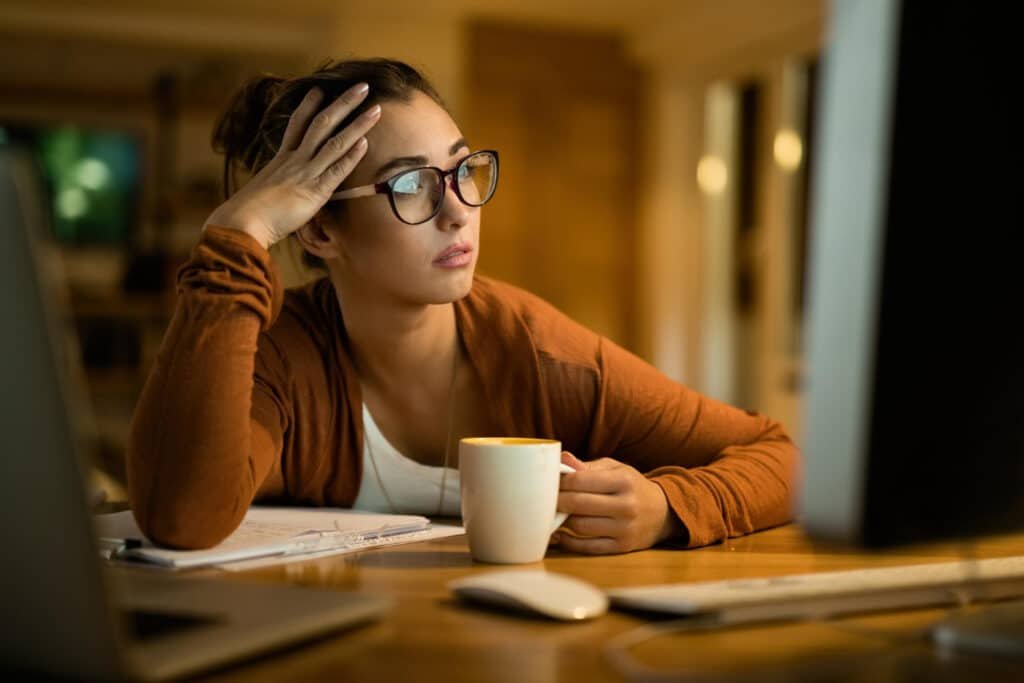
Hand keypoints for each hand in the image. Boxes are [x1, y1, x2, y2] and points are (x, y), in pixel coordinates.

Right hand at [205, 83, 380, 248]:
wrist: (242, 222)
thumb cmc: (247, 215)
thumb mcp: (262, 193)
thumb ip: (274, 187)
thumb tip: (276, 193)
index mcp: (280, 160)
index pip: (296, 125)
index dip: (309, 105)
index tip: (319, 89)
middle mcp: (294, 160)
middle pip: (321, 124)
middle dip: (343, 104)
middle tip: (362, 87)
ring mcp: (305, 173)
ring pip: (335, 142)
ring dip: (357, 125)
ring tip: (376, 109)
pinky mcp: (315, 192)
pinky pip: (336, 170)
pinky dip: (351, 156)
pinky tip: (365, 143)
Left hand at [553, 452, 681, 553]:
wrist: (662, 513)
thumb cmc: (631, 486)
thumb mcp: (615, 469)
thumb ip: (587, 466)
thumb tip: (562, 459)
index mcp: (623, 481)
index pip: (580, 480)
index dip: (559, 481)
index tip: (547, 482)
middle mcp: (626, 505)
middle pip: (577, 504)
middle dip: (556, 501)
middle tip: (544, 499)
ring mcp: (624, 529)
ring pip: (579, 526)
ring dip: (561, 520)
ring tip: (553, 513)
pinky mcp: (621, 547)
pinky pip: (587, 547)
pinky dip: (569, 541)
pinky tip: (561, 533)